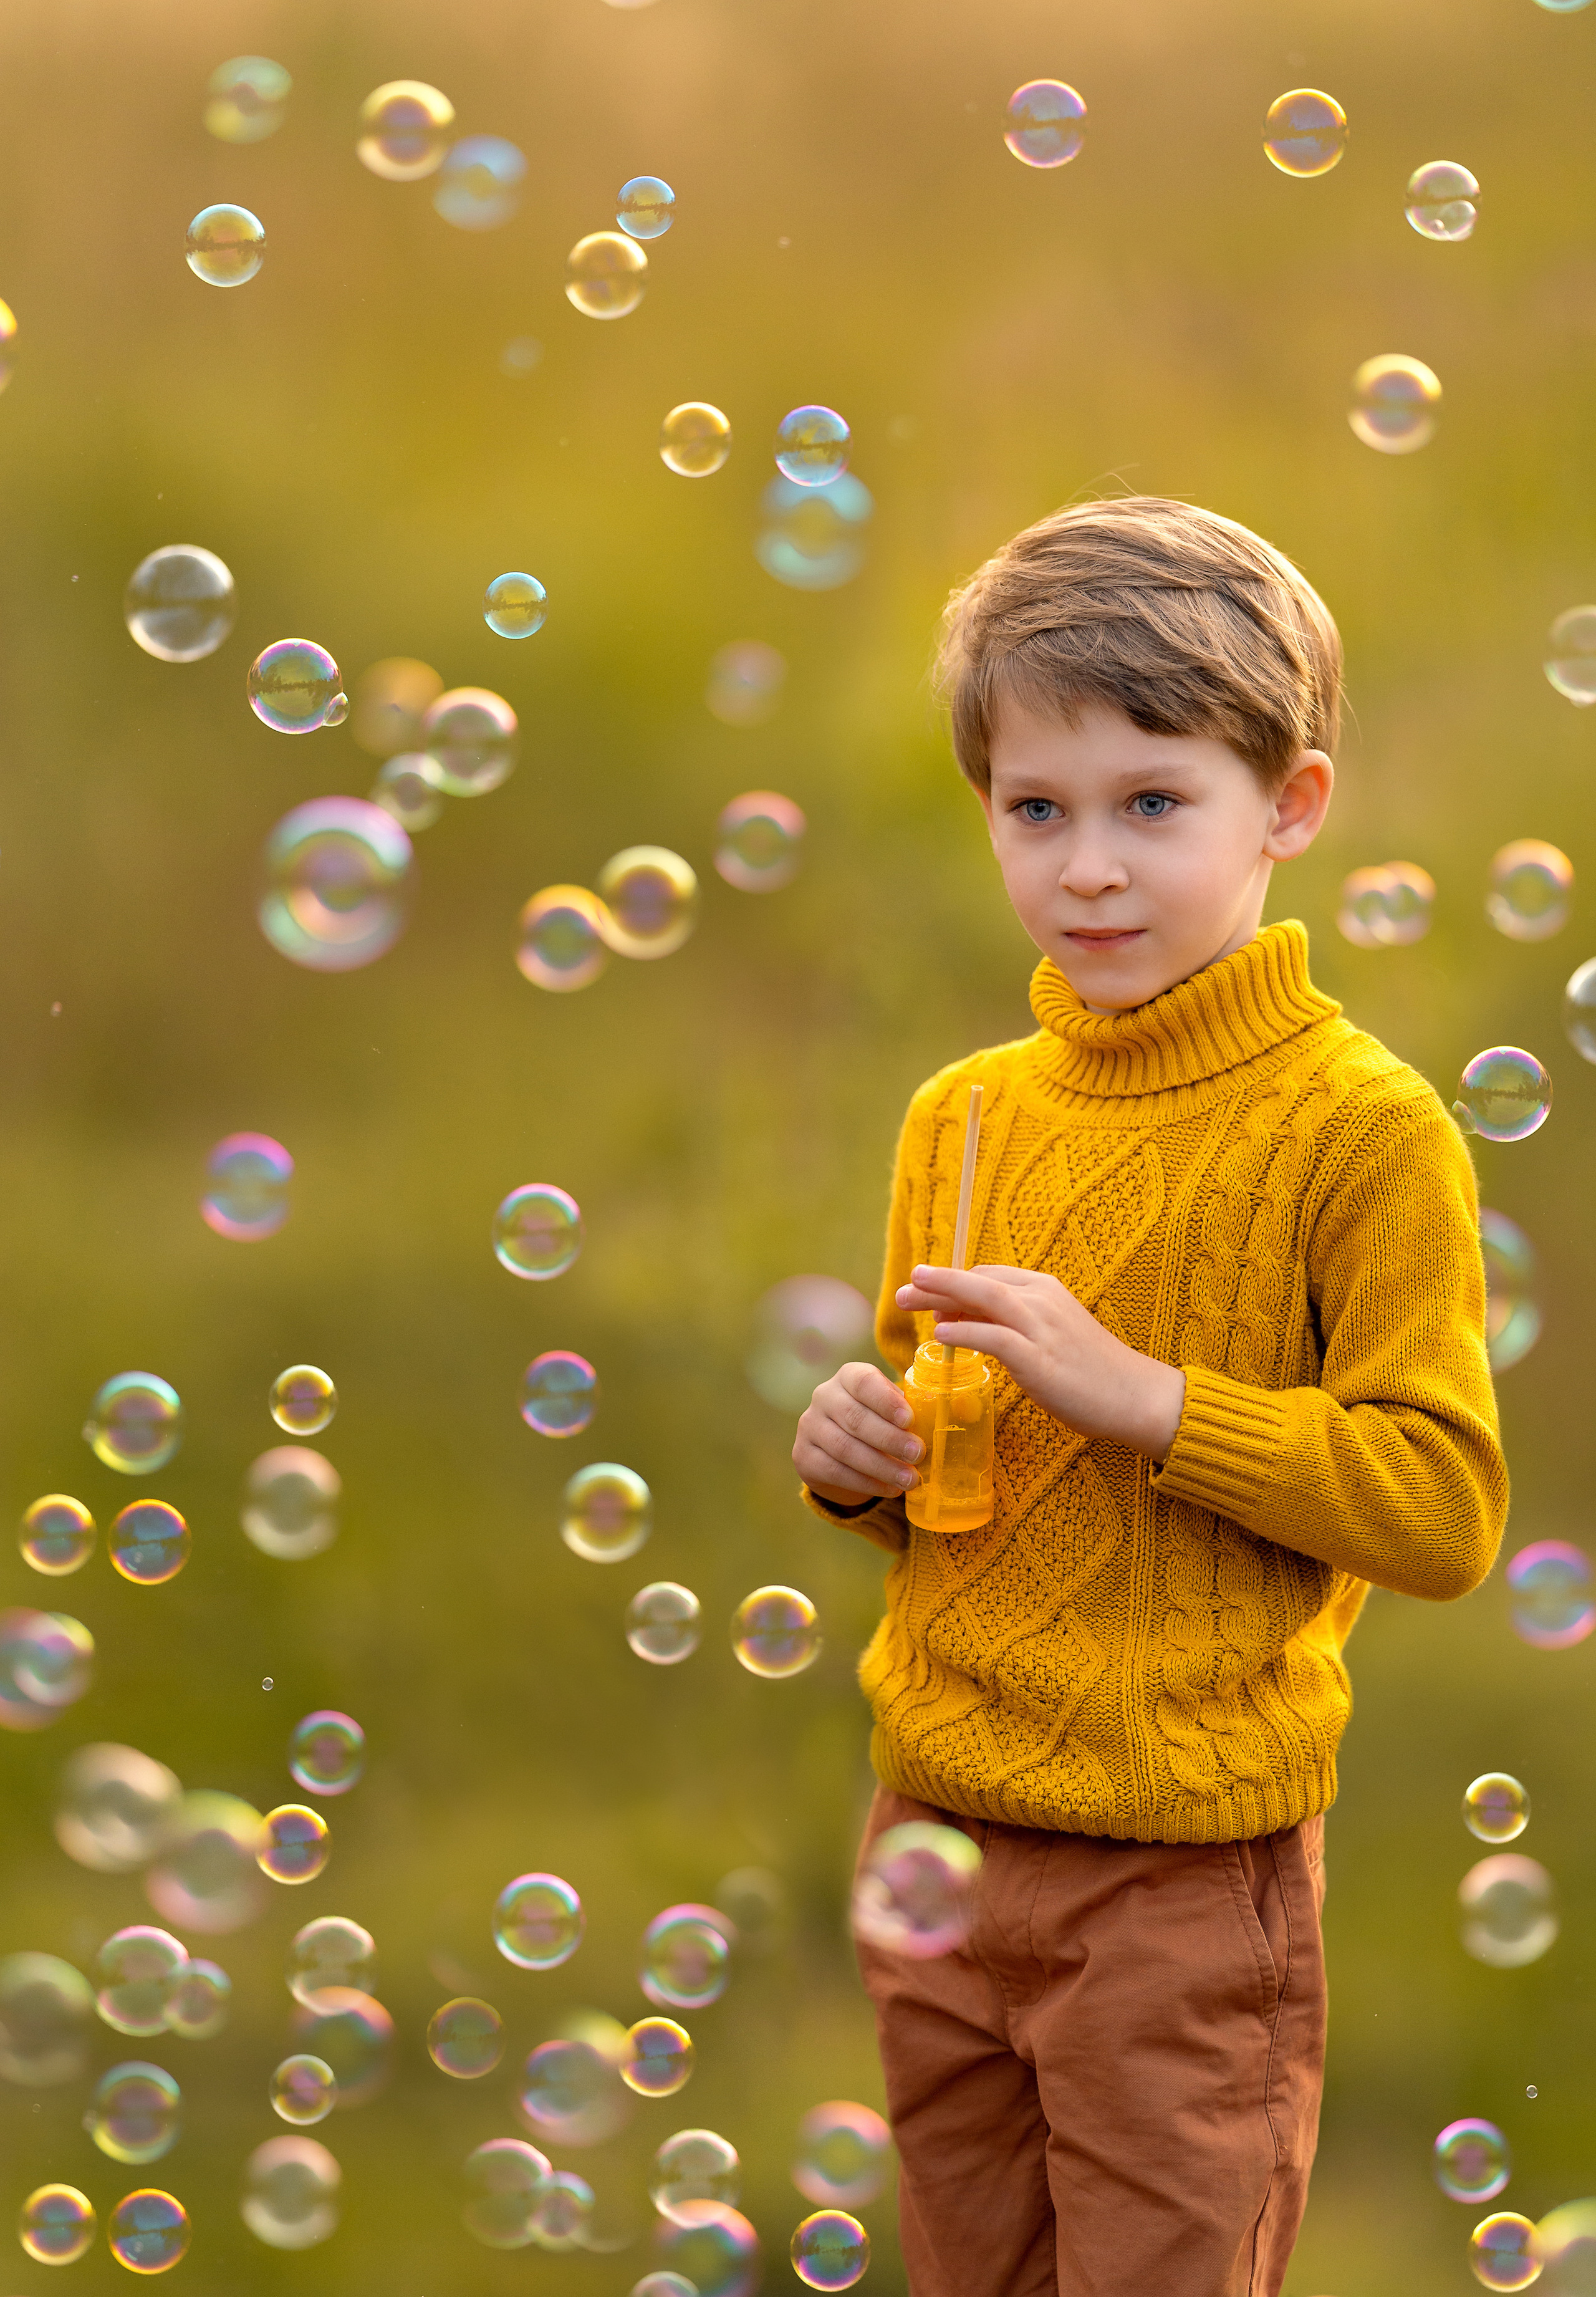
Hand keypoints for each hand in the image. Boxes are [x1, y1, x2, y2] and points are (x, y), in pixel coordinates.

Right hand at [794, 1361, 922, 1503]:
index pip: (864, 1382)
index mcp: (849, 1377)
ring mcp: (810, 1426)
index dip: (886, 1400)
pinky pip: (834, 1471)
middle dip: (890, 1439)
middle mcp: (824, 1396)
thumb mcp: (894, 1409)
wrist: (840, 1450)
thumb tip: (959, 1413)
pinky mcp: (803, 1456)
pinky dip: (866, 1483)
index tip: (909, 1419)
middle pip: (855, 1418)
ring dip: (881, 1466)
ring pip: (845, 1447)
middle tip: (918, 1454)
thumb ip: (917, 1408)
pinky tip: (889, 1489)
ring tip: (910, 1479)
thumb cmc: (879, 1422)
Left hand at [894, 1264, 1185, 1461]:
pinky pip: (993, 1337)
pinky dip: (963, 1332)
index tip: (929, 1290)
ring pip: (983, 1298)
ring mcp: (1042, 1327)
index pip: (990, 1275)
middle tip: (905, 1286)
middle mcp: (1043, 1299)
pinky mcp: (1039, 1358)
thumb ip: (1014, 1324)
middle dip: (938, 1281)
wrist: (1136, 1395)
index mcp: (1046, 1289)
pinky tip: (939, 1334)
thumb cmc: (1092, 1370)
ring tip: (909, 1299)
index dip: (955, 1281)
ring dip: (941, 1295)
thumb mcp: (1053, 1332)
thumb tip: (964, 1323)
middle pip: (979, 1280)